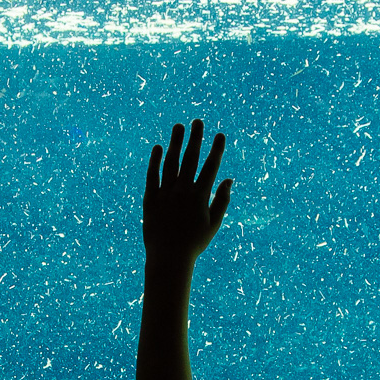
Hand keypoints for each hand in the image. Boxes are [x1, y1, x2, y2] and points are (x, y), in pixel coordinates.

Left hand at [143, 120, 233, 261]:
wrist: (168, 258)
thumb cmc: (194, 243)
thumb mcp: (213, 224)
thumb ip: (222, 200)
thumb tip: (229, 179)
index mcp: (200, 197)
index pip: (211, 167)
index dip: (216, 149)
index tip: (220, 135)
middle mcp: (182, 192)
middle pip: (190, 159)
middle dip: (195, 138)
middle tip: (197, 121)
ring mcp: (165, 194)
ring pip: (170, 163)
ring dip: (175, 143)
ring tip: (179, 127)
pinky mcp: (150, 199)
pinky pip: (152, 176)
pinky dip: (155, 161)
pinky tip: (158, 147)